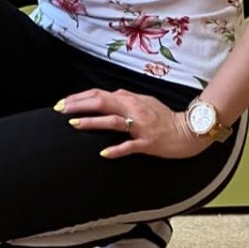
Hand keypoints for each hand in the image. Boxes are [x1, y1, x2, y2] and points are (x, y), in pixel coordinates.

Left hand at [55, 89, 213, 159]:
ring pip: (113, 121)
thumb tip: (111, 94)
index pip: (100, 94)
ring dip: (92, 122)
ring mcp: (140, 127)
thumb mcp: (145, 101)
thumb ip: (127, 98)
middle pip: (102, 103)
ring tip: (74, 124)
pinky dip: (116, 149)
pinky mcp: (147, 143)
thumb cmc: (165, 118)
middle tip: (60, 110)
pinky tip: (103, 153)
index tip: (63, 103)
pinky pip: (129, 146)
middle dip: (79, 106)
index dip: (80, 97)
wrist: (188, 132)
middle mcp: (134, 110)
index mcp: (131, 99)